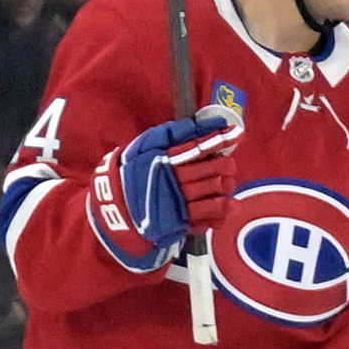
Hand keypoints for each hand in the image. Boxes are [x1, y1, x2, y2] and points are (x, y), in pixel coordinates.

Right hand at [92, 108, 242, 265]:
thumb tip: (203, 123)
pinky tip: (228, 207)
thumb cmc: (132, 170)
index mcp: (165, 160)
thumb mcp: (146, 145)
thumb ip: (174, 133)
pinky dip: (219, 215)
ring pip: (212, 198)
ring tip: (229, 186)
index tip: (236, 133)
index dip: (219, 140)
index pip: (198, 148)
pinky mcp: (177, 225)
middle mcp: (173, 183)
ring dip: (226, 190)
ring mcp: (176, 206)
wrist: (112, 205)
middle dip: (225, 166)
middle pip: (211, 173)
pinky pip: (205, 221)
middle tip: (228, 166)